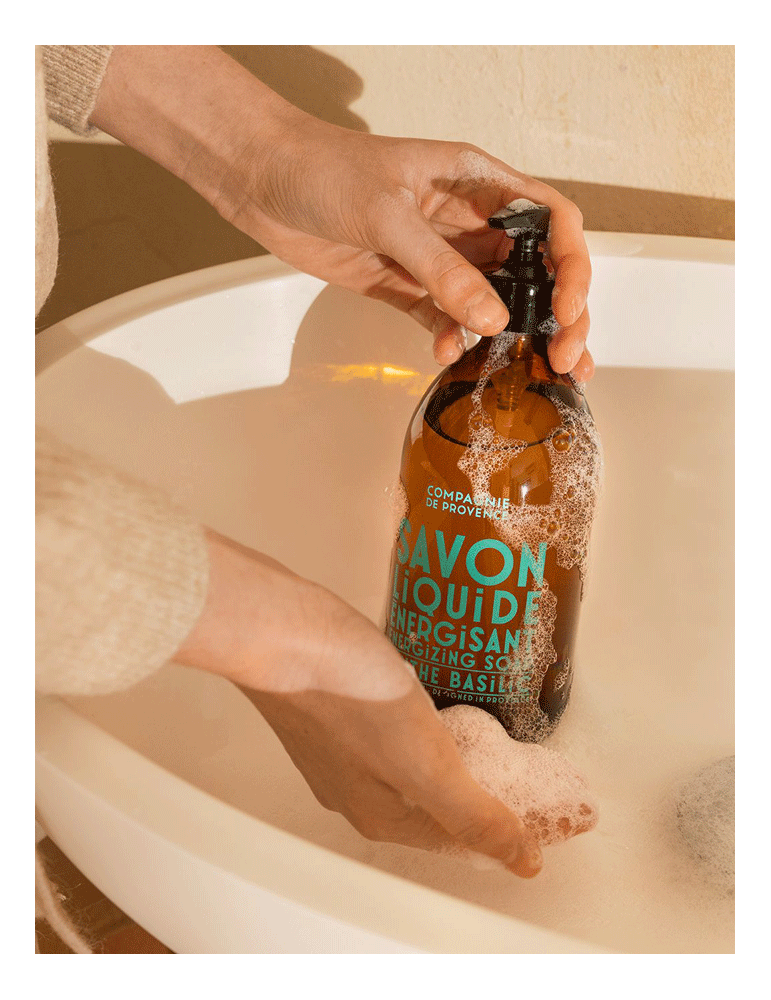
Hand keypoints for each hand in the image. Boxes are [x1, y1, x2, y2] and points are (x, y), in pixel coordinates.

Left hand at [91, 46, 592, 379]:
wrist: (264, 182)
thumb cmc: (323, 170)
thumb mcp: (388, 213)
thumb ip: (441, 268)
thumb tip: (492, 318)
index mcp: (479, 182)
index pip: (550, 220)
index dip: (571, 265)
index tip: (567, 307)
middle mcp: (469, 222)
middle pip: (534, 270)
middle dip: (557, 313)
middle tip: (563, 356)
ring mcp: (441, 258)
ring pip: (495, 302)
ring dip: (514, 338)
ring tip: (530, 373)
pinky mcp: (410, 286)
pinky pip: (446, 320)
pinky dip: (454, 341)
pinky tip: (448, 355)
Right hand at [175, 531, 543, 876]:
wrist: (282, 633)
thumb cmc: (350, 695)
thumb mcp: (425, 763)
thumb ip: (473, 814)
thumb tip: (522, 863)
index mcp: (381, 816)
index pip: (463, 836)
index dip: (513, 822)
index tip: (554, 801)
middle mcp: (354, 793)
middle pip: (435, 805)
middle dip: (483, 790)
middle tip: (527, 766)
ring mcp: (337, 751)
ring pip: (411, 768)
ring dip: (452, 757)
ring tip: (490, 730)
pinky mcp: (330, 711)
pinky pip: (389, 734)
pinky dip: (422, 727)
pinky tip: (433, 700)